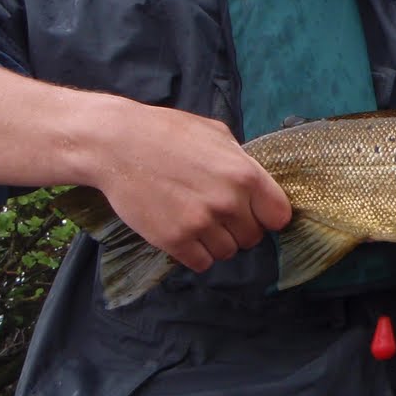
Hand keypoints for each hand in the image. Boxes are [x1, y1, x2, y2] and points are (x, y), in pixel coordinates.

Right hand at [86, 103, 293, 273]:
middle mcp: (229, 202)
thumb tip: (257, 181)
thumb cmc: (166, 132)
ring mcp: (201, 223)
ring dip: (216, 243)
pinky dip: (195, 254)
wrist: (116, 144)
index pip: (279, 216)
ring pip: (227, 253)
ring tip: (197, 222)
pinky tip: (184, 235)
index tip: (255, 214)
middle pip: (252, 238)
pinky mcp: (174, 240)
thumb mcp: (216, 134)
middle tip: (217, 215)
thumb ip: (241, 161)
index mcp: (245, 174)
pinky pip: (201, 263)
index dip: (267, 216)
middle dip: (238, 229)